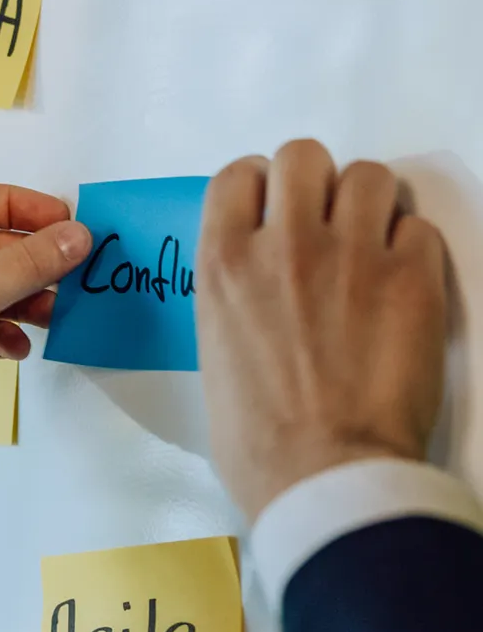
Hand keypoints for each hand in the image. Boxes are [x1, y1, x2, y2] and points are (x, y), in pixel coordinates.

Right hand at [196, 139, 447, 522]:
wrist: (325, 476)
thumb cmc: (256, 440)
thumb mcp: (214, 354)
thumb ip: (234, 297)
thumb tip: (259, 282)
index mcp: (223, 263)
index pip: (237, 175)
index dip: (257, 188)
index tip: (270, 213)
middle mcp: (286, 243)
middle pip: (302, 155)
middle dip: (313, 183)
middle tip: (323, 223)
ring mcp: (351, 255)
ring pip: (367, 176)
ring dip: (367, 205)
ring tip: (369, 246)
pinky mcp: (412, 279)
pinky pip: (418, 228)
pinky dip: (410, 250)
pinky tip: (401, 285)